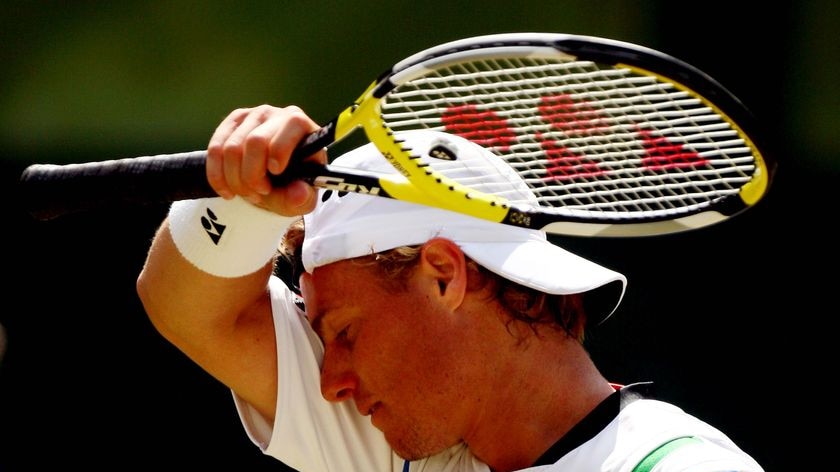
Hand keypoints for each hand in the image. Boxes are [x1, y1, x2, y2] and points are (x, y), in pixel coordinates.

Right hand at [206, 104, 324, 215]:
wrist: (274, 179)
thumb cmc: (292, 184)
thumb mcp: (301, 197)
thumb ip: (303, 197)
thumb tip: (300, 193)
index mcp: (301, 125)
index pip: (291, 124)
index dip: (281, 150)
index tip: (276, 172)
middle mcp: (275, 114)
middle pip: (255, 141)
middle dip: (252, 176)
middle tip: (259, 194)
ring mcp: (250, 116)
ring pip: (231, 148)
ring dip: (235, 180)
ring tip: (247, 194)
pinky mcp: (230, 124)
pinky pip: (215, 149)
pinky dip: (218, 176)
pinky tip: (228, 192)